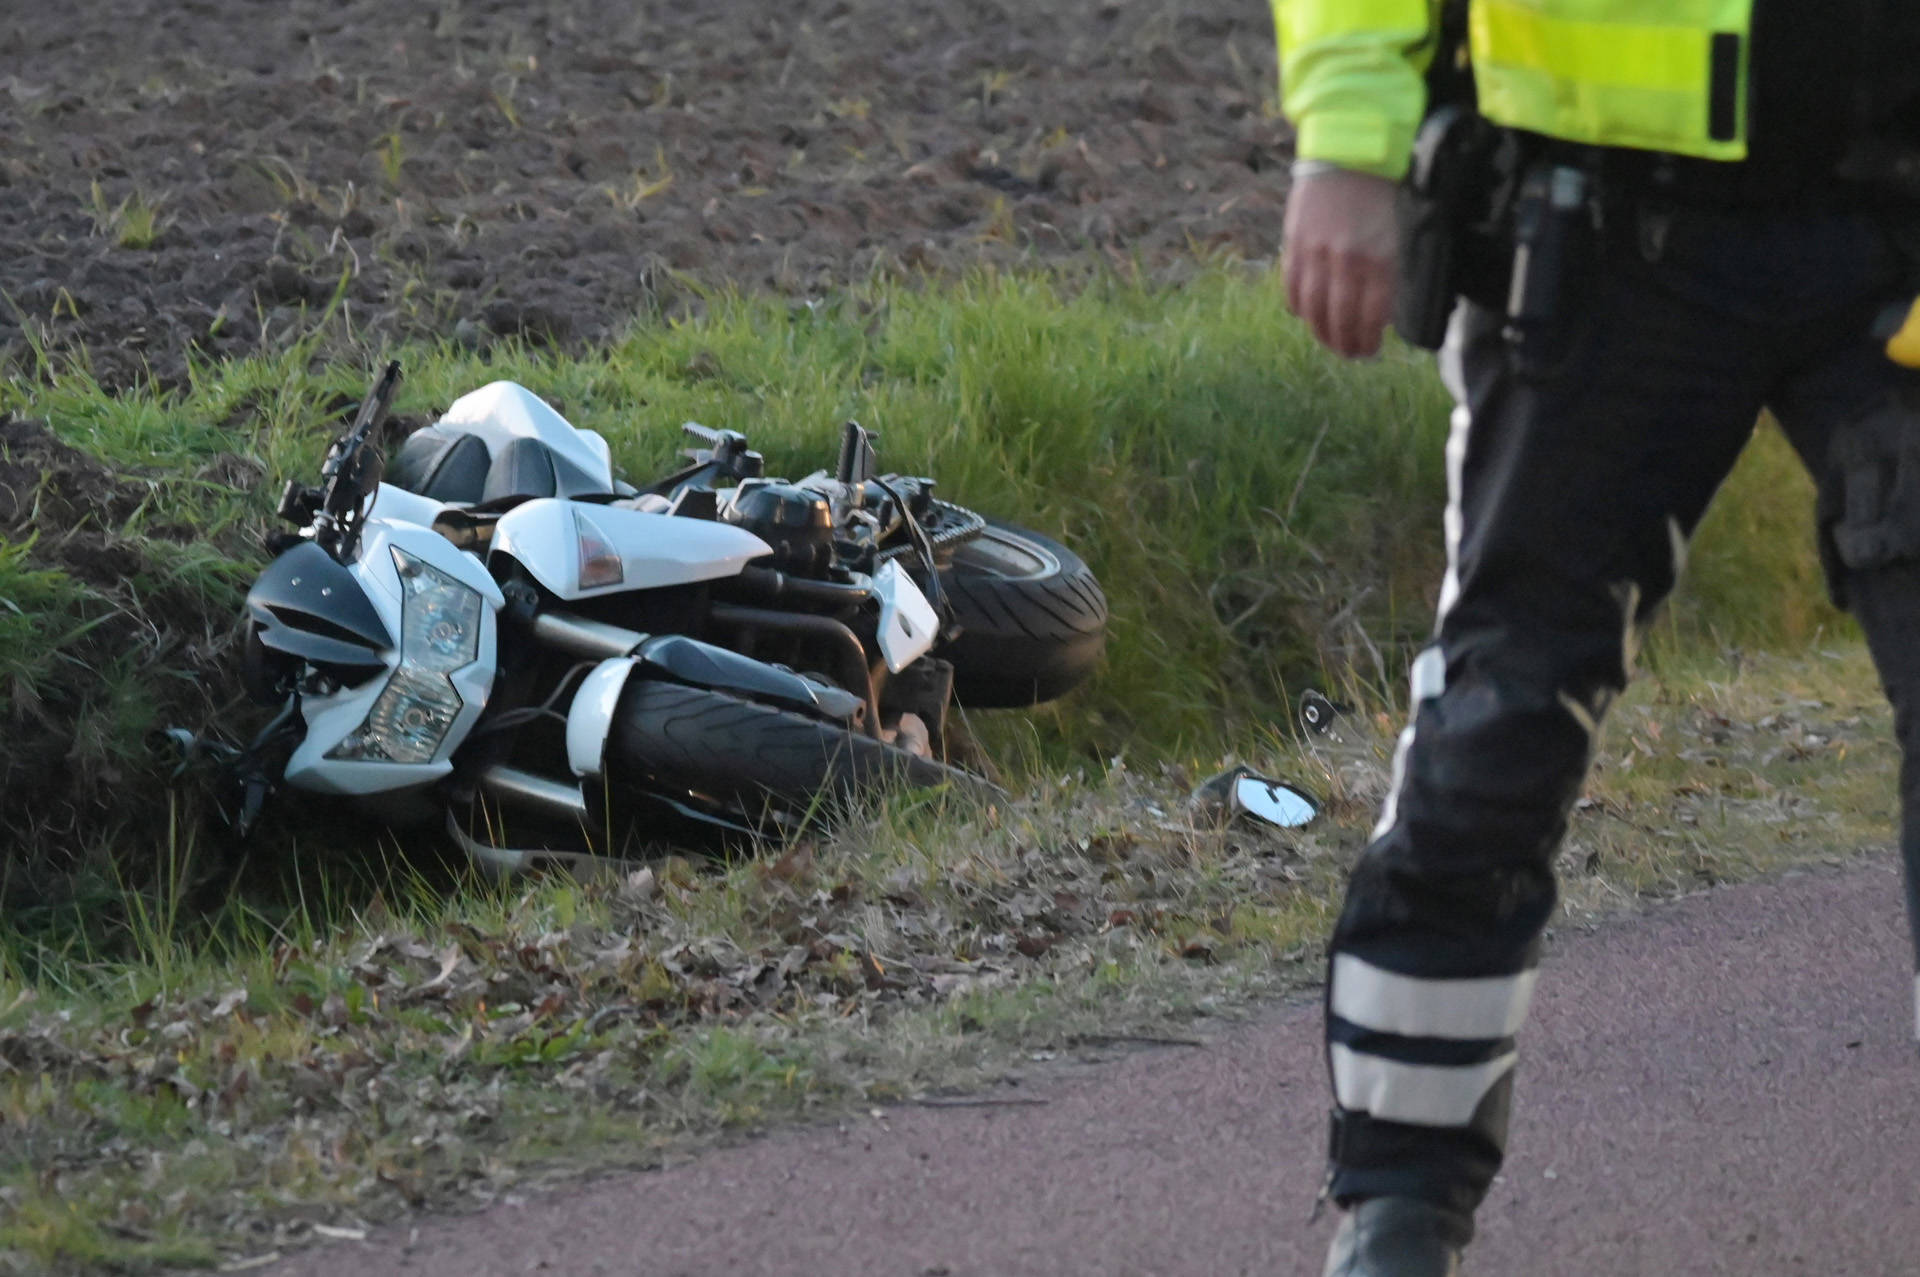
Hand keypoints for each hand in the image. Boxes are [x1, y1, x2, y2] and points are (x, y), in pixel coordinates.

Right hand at [1283, 167, 1399, 357]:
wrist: (1351, 150)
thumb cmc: (1386, 189)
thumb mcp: (1404, 229)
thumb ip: (1396, 268)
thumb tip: (1390, 307)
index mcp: (1382, 259)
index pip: (1373, 316)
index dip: (1369, 340)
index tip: (1370, 350)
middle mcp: (1348, 261)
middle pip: (1342, 319)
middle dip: (1345, 343)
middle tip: (1349, 354)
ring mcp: (1318, 254)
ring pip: (1314, 309)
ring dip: (1320, 332)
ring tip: (1328, 341)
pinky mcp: (1296, 244)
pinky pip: (1293, 288)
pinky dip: (1299, 306)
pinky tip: (1306, 314)